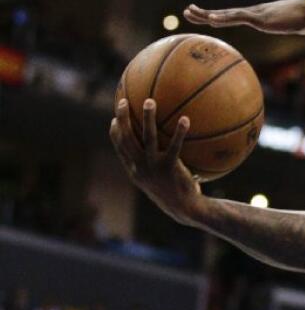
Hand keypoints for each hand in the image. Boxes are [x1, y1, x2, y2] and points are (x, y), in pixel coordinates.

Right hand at [110, 98, 203, 223]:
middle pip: (127, 138)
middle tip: (124, 102)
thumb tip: (160, 149)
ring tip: (150, 101)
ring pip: (147, 138)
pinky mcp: (170, 168)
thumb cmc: (173, 192)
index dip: (115, 132)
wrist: (184, 209)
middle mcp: (140, 167)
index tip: (114, 118)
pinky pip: (175, 146)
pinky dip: (179, 132)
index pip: (119, 148)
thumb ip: (154, 166)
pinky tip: (186, 119)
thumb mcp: (158, 180)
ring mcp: (154, 167)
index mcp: (134, 170)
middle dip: (123, 119)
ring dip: (147, 118)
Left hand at [184, 0, 304, 34]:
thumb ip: (300, 27)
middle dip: (204, 13)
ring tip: (189, 12)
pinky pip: (237, 18)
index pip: (235, 16)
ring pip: (226, 14)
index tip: (204, 16)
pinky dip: (222, 18)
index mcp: (261, 16)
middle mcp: (255, 13)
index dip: (218, 16)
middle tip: (186, 11)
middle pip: (225, 13)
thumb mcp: (302, 26)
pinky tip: (209, 19)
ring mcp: (256, 14)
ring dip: (206, 14)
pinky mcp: (260, 18)